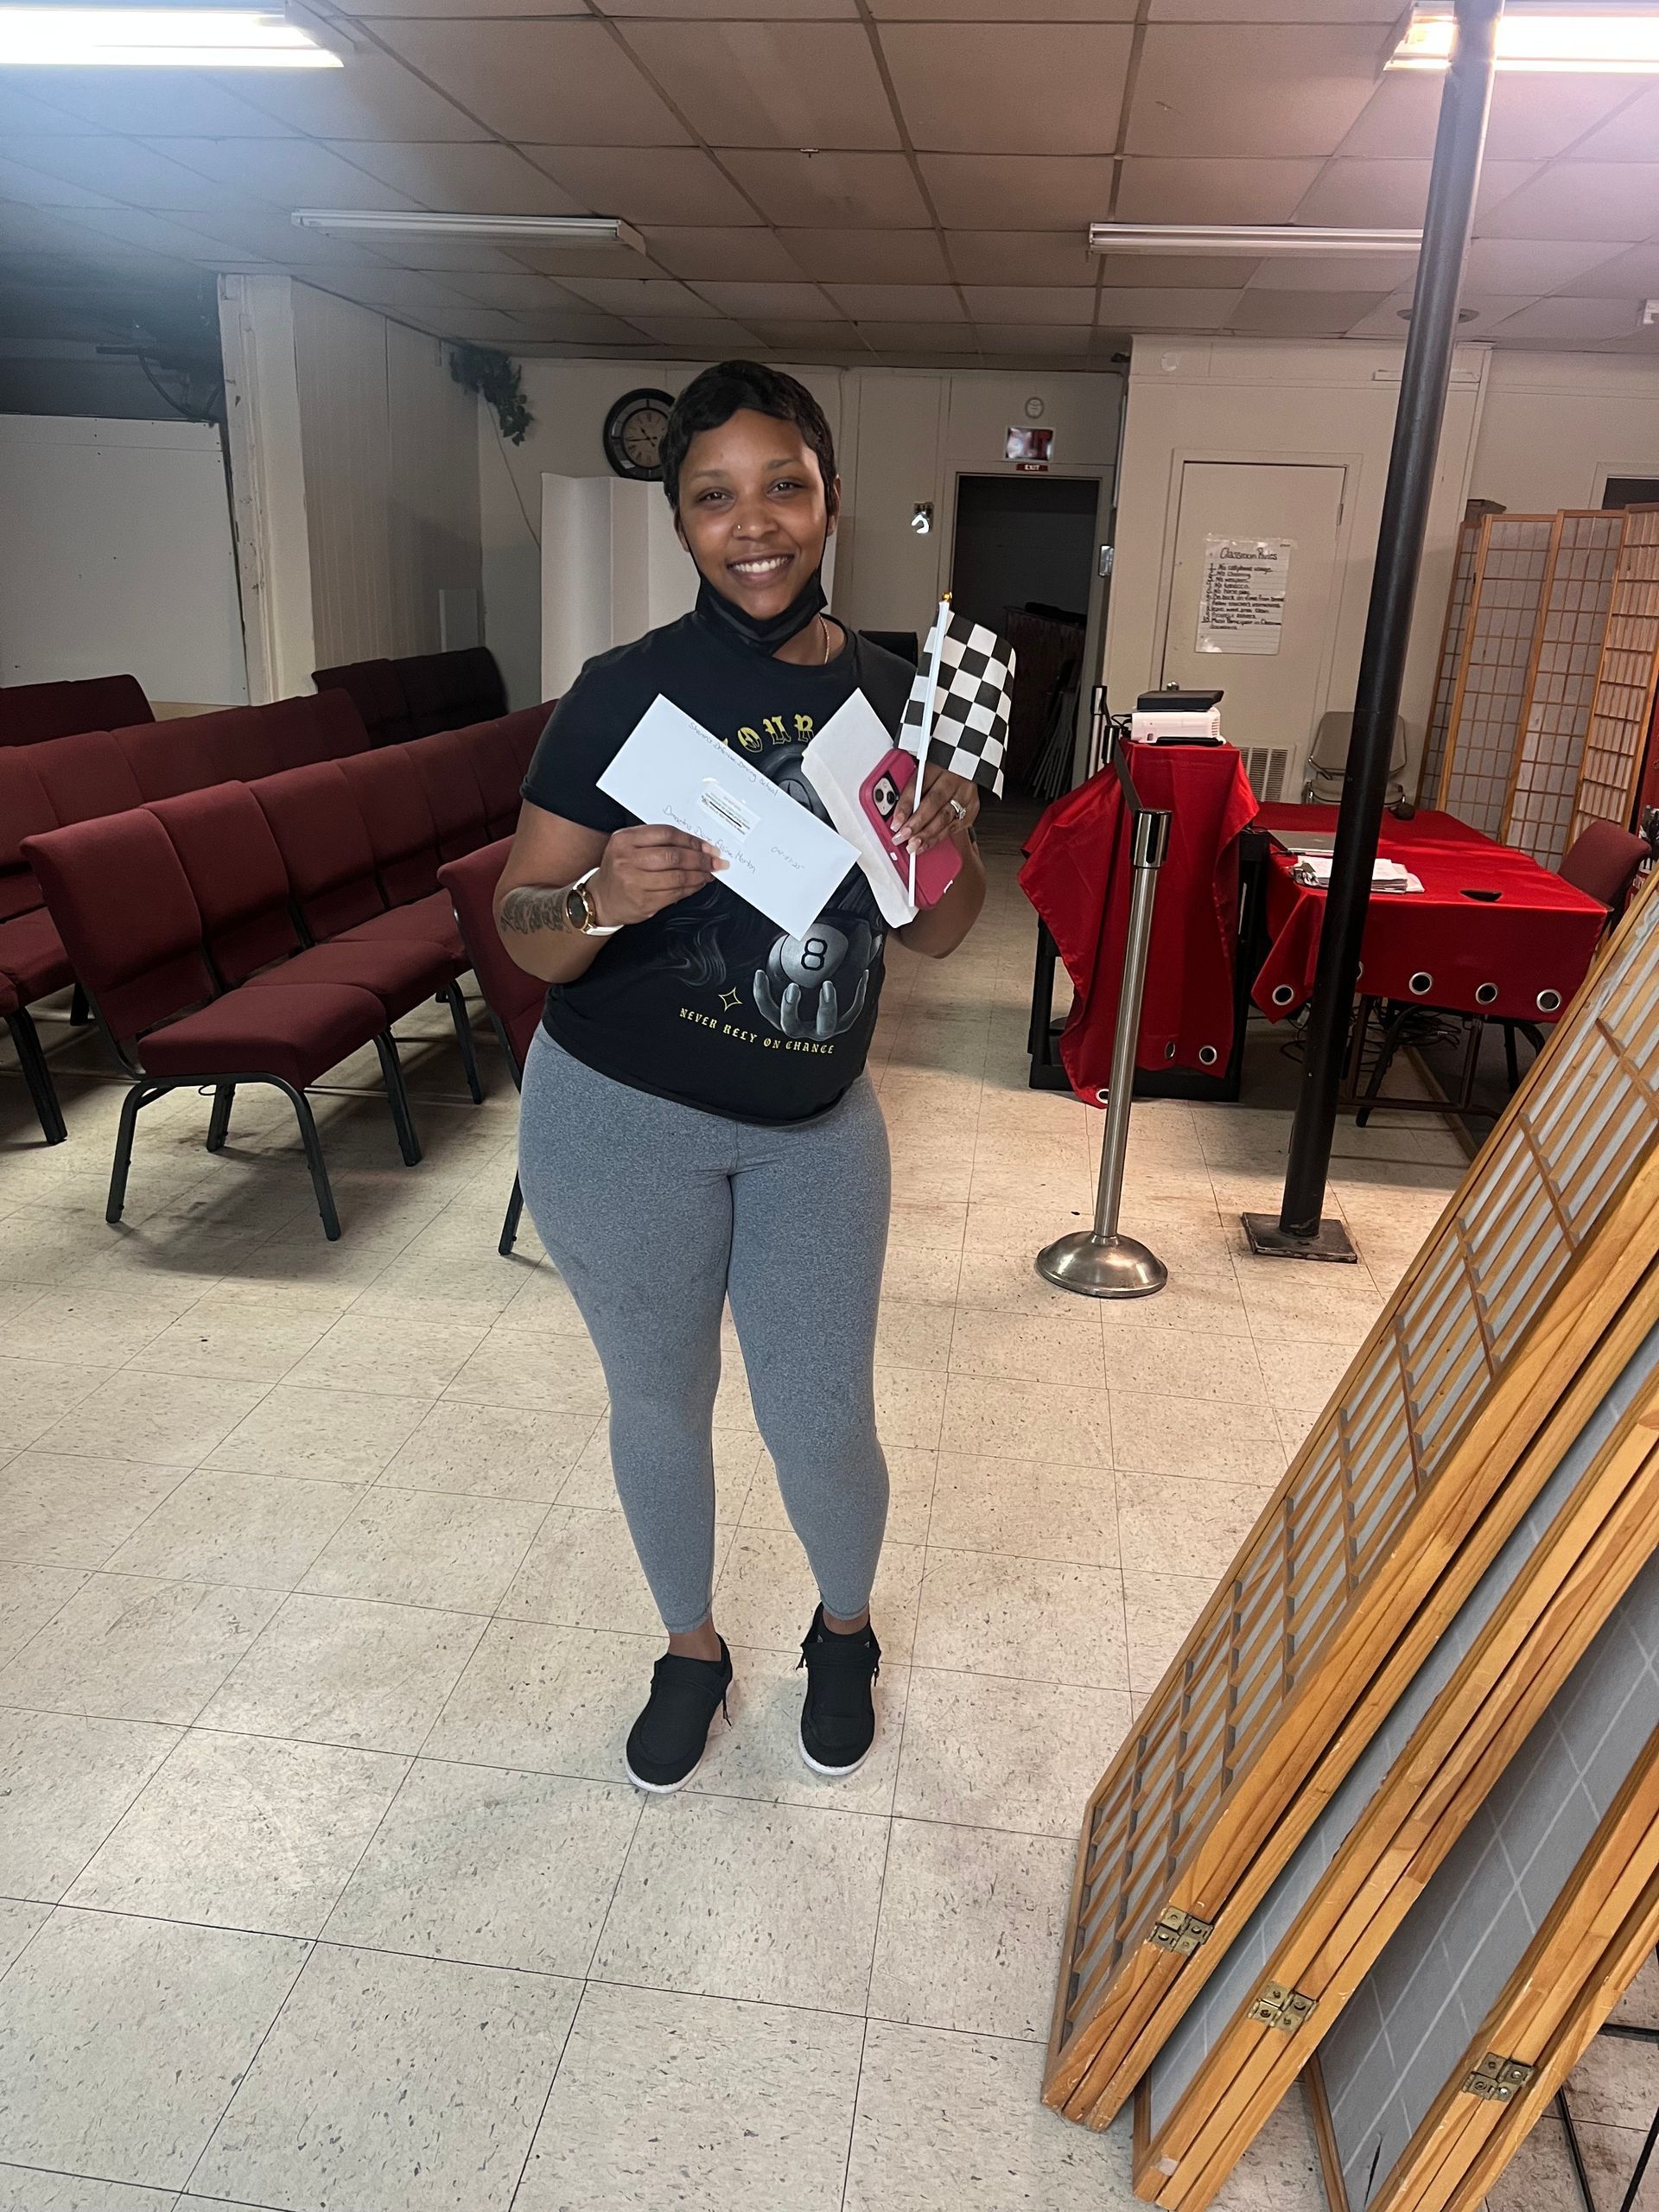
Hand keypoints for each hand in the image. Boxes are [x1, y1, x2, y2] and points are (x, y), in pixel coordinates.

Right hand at [591, 824, 723, 925]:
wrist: (601, 899)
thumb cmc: (619, 870)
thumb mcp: (628, 846)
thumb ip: (655, 841)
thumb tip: (695, 845)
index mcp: (624, 840)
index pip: (666, 834)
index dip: (691, 840)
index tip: (706, 845)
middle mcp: (627, 860)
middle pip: (674, 856)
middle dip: (700, 859)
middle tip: (714, 860)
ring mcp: (635, 882)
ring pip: (677, 876)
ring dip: (699, 875)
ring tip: (709, 873)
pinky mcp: (644, 902)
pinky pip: (675, 893)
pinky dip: (691, 888)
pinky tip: (698, 884)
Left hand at [892, 764, 978, 851]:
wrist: (968, 766)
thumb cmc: (940, 772)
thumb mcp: (923, 773)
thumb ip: (912, 792)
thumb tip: (898, 817)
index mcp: (937, 765)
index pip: (918, 786)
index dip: (905, 806)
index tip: (896, 823)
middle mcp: (953, 779)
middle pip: (933, 803)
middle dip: (916, 823)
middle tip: (903, 837)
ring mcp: (965, 794)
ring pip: (945, 817)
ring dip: (927, 834)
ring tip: (914, 845)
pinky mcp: (972, 808)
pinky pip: (954, 826)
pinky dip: (938, 837)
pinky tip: (927, 844)